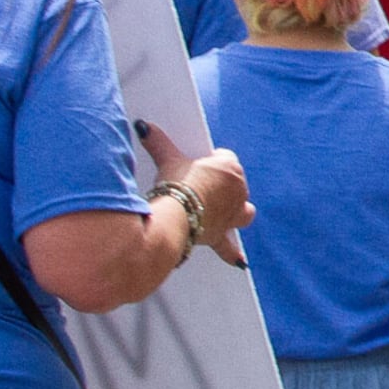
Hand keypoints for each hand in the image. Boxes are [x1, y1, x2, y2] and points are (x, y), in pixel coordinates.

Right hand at [141, 124, 252, 267]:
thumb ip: (159, 143)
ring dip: (235, 212)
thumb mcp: (168, 160)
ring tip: (222, 213)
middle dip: (219, 186)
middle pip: (233, 185)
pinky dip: (233, 253)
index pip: (225, 159)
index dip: (210, 163)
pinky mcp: (222, 234)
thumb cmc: (176, 186)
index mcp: (231, 169)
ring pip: (243, 211)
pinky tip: (239, 261)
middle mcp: (239, 191)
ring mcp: (233, 214)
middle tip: (198, 187)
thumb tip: (145, 127)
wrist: (175, 217)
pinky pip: (231, 246)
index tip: (196, 167)